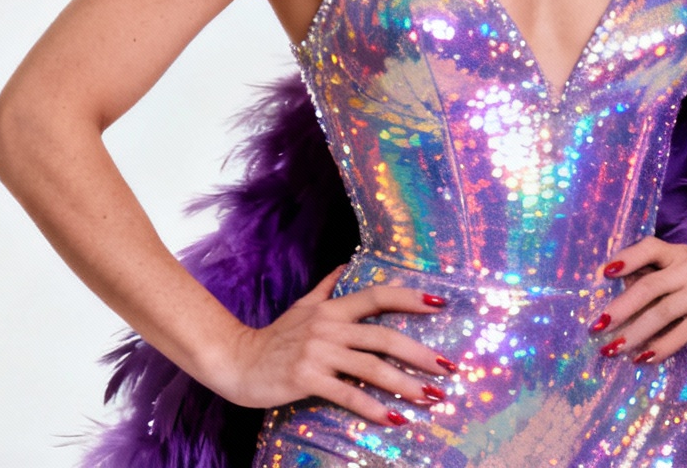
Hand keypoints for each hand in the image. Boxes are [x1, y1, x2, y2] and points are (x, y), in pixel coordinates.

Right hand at [206, 266, 456, 427]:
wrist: (236, 362)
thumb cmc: (272, 338)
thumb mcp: (300, 307)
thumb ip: (325, 288)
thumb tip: (344, 266)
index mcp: (330, 309)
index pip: (377, 296)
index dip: (409, 298)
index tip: (440, 303)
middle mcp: (328, 326)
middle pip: (384, 336)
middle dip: (420, 353)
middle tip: (449, 368)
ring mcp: (318, 353)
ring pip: (372, 367)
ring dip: (406, 384)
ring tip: (432, 398)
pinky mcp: (307, 378)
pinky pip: (349, 394)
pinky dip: (375, 408)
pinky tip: (396, 419)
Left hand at [587, 237, 686, 365]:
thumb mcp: (679, 279)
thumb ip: (653, 280)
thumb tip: (614, 298)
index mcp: (677, 254)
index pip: (649, 248)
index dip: (626, 258)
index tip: (603, 274)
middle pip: (648, 286)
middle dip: (619, 309)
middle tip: (597, 327)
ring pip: (661, 312)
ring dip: (634, 333)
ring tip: (613, 349)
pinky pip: (681, 332)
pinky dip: (660, 346)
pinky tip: (643, 358)